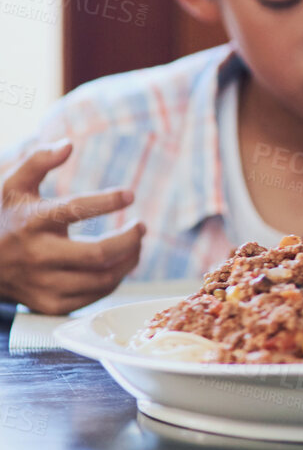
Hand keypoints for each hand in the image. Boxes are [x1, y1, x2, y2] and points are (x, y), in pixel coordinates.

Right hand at [0, 141, 144, 313]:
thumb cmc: (5, 219)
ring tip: (135, 243)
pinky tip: (120, 263)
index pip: (74, 210)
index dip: (106, 201)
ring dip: (129, 260)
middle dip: (129, 240)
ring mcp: (44, 284)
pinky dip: (115, 279)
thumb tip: (68, 144)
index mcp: (31, 223)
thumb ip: (38, 160)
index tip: (129, 194)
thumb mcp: (13, 186)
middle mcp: (37, 256)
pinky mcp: (51, 304)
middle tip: (141, 226)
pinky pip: (95, 296)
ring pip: (102, 279)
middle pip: (98, 255)